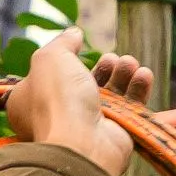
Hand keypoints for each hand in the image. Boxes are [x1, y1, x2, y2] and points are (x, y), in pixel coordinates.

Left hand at [5, 36, 152, 175]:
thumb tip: (74, 33)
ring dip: (124, 74)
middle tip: (113, 59)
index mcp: (31, 99)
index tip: (77, 51)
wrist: (81, 142)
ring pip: (111, 94)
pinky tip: (144, 75)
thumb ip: (63, 42)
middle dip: (104, 66)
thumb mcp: (51, 57)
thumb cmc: (58, 98)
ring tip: (130, 64)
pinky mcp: (114, 133)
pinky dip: (138, 90)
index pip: (50, 76)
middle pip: (86, 82)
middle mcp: (58, 113)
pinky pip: (129, 109)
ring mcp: (87, 125)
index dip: (64, 62)